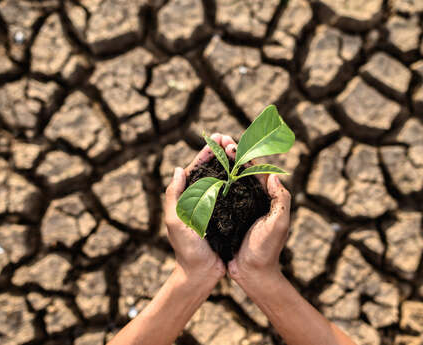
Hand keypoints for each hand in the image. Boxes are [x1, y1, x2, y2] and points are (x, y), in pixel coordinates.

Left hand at [164, 134, 235, 282]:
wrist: (201, 273)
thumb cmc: (186, 249)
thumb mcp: (176, 221)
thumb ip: (174, 196)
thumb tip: (178, 169)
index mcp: (187, 197)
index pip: (196, 169)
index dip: (206, 152)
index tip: (217, 138)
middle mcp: (201, 199)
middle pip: (211, 170)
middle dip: (220, 153)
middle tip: (230, 138)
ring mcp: (215, 206)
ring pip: (223, 179)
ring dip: (231, 163)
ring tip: (240, 149)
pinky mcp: (227, 215)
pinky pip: (234, 194)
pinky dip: (239, 181)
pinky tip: (248, 172)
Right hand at [222, 138, 291, 282]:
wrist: (252, 274)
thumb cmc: (266, 250)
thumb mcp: (279, 224)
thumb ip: (281, 200)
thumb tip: (274, 175)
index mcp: (266, 197)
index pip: (255, 170)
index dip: (243, 155)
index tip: (230, 143)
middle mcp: (253, 199)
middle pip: (241, 170)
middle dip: (231, 153)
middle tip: (219, 139)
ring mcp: (239, 207)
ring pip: (230, 180)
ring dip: (221, 164)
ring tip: (211, 150)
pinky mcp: (228, 216)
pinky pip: (220, 195)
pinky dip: (213, 182)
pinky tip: (203, 175)